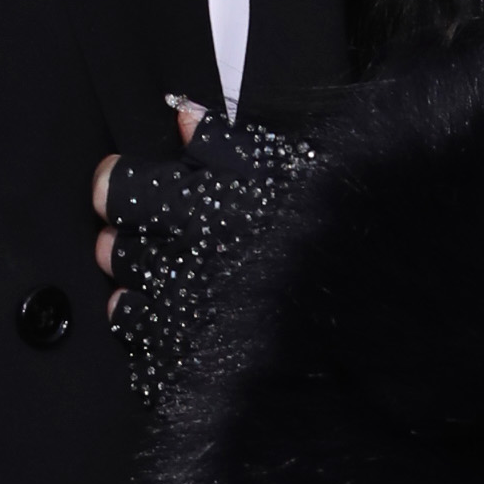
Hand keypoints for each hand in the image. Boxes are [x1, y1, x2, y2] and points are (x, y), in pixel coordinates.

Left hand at [90, 101, 320, 405]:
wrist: (369, 313)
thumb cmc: (330, 230)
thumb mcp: (282, 165)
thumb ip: (221, 141)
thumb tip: (183, 115)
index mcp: (190, 209)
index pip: (120, 190)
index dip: (115, 184)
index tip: (114, 178)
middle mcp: (174, 264)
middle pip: (119, 247)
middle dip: (123, 237)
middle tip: (134, 231)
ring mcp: (179, 321)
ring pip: (126, 303)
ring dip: (133, 287)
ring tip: (157, 278)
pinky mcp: (190, 368)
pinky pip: (147, 355)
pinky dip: (152, 338)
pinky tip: (171, 328)